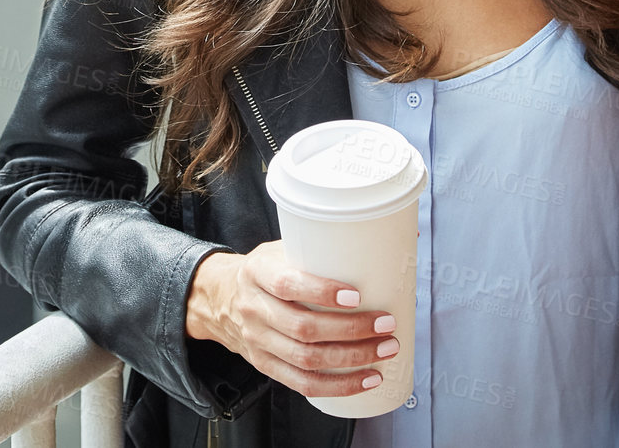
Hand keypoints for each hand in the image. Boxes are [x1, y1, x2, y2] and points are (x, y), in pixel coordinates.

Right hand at [184, 240, 398, 397]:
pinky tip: (367, 379)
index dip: (321, 292)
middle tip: (386, 325)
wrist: (221, 298)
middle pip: (302, 328)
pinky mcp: (265, 365)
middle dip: (350, 330)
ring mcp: (258, 341)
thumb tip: (398, 232)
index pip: (286, 284)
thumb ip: (323, 245)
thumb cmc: (267, 271)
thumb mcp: (281, 248)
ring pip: (306, 359)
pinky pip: (303, 384)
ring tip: (384, 351)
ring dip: (351, 359)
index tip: (356, 295)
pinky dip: (339, 386)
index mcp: (257, 272)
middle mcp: (254, 308)